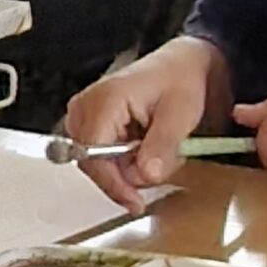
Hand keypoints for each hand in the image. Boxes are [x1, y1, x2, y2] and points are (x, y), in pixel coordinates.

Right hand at [63, 37, 229, 210]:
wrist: (182, 64)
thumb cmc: (182, 79)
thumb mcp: (181, 112)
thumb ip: (163, 145)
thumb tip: (147, 175)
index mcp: (104, 100)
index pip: (95, 157)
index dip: (115, 184)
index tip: (135, 202)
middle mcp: (85, 107)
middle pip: (95, 164)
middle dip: (129, 172)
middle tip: (161, 158)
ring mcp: (84, 116)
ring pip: (99, 164)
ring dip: (130, 165)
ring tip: (156, 144)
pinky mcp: (90, 124)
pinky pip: (102, 157)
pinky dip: (126, 159)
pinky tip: (145, 143)